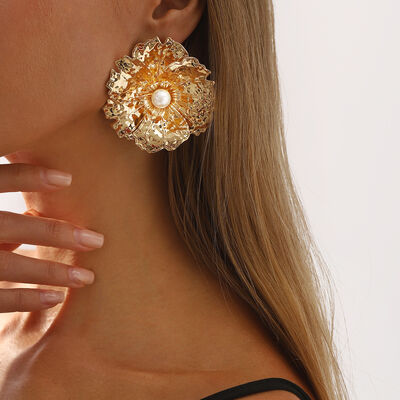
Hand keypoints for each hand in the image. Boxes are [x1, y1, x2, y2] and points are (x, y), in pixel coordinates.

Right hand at [0, 162, 103, 312]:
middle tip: (98, 241)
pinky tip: (56, 297)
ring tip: (87, 278)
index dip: (28, 177)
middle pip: (8, 225)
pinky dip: (24, 298)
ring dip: (50, 271)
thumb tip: (36, 218)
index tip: (69, 178)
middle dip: (55, 233)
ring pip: (5, 265)